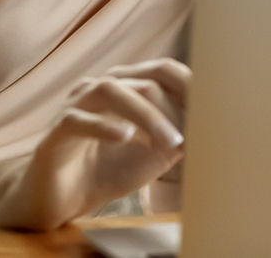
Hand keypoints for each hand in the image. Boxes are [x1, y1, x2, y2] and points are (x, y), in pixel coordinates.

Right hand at [0, 58, 188, 229]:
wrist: (60, 200)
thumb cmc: (106, 170)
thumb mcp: (151, 156)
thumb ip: (176, 139)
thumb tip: (206, 126)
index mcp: (125, 88)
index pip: (161, 70)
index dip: (189, 84)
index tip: (214, 107)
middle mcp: (99, 88)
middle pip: (143, 79)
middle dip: (173, 107)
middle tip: (191, 137)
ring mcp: (75, 106)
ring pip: (111, 91)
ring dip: (146, 115)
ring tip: (169, 142)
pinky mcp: (55, 132)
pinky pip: (78, 120)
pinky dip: (104, 126)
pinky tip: (125, 137)